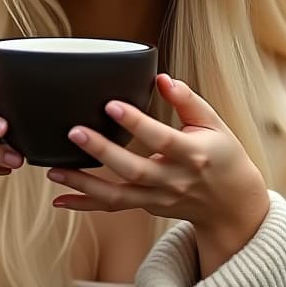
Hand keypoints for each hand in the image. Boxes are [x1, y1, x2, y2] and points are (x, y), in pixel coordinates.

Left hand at [46, 74, 269, 269]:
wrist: (231, 204)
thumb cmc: (222, 155)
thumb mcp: (214, 124)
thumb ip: (188, 101)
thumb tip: (162, 78)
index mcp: (193, 154)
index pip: (161, 138)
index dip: (136, 123)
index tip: (111, 105)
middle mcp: (174, 180)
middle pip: (134, 170)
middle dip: (102, 152)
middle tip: (74, 132)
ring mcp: (159, 199)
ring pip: (117, 196)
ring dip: (84, 184)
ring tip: (54, 170)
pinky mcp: (147, 208)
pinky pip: (113, 207)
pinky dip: (85, 205)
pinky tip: (59, 199)